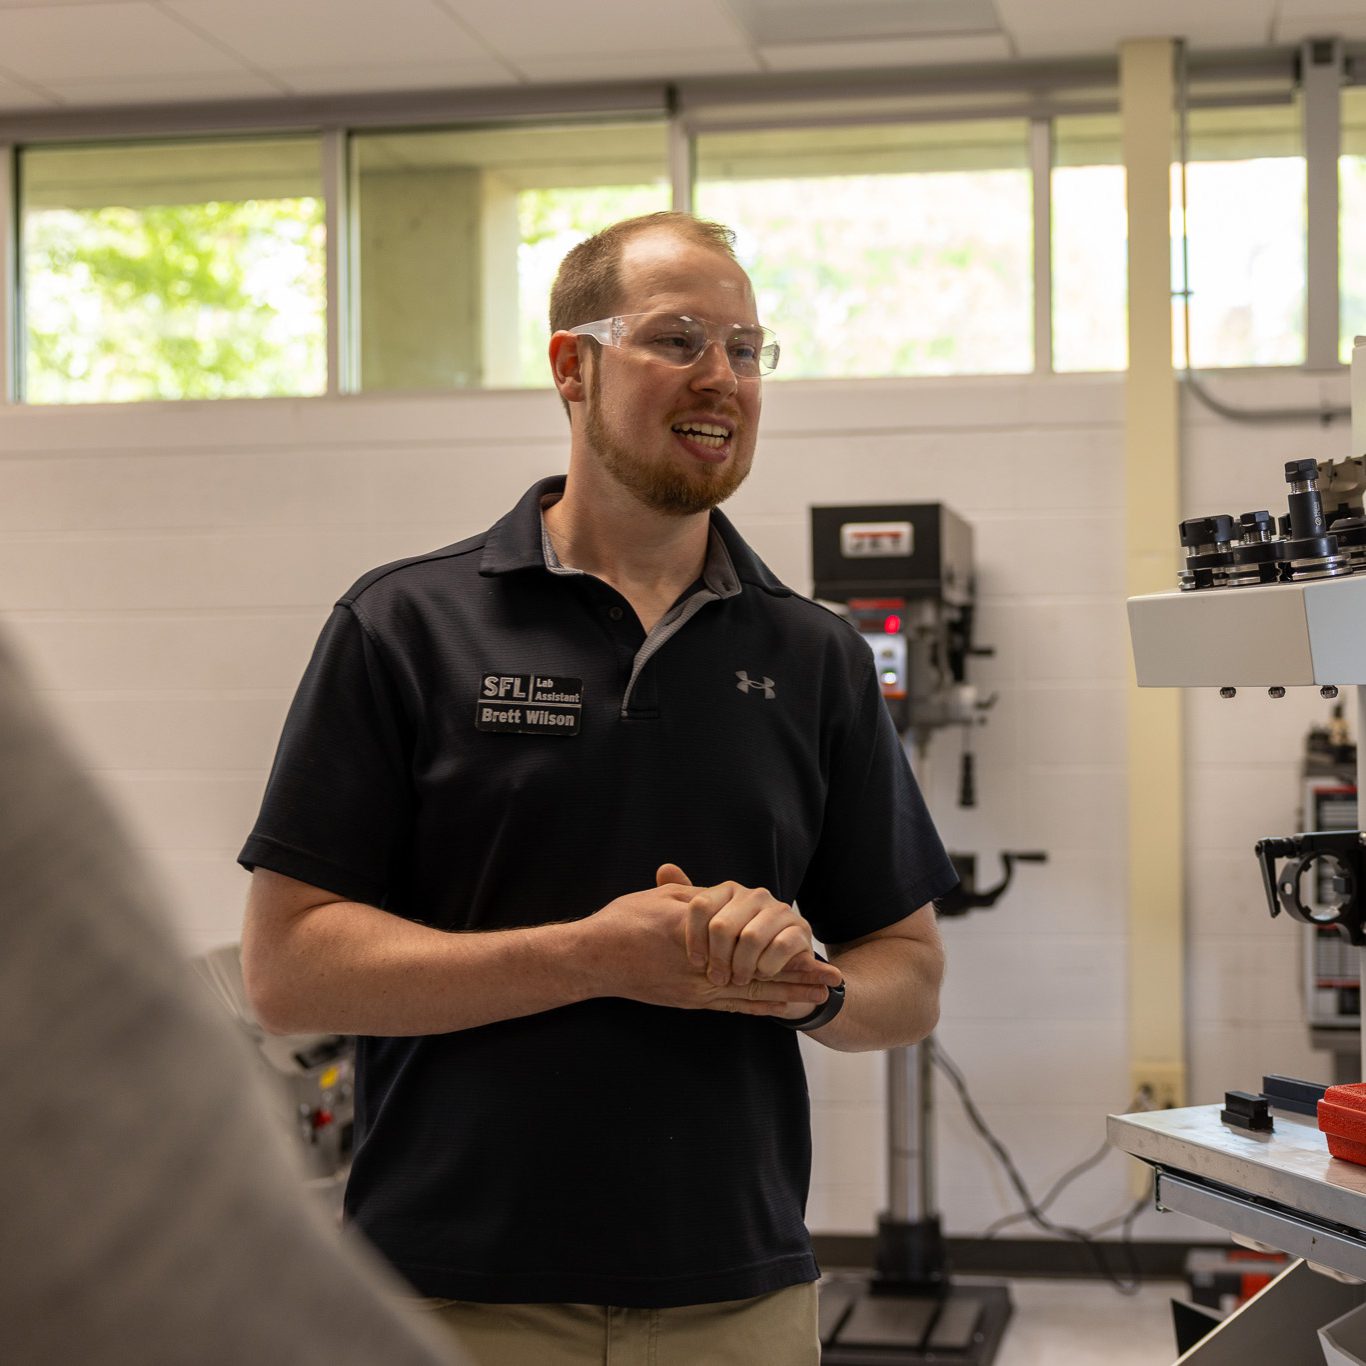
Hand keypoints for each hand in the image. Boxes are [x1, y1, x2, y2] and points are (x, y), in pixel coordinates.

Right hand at [581, 868, 832, 1017]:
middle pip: (760, 973)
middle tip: (833, 979)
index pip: (751, 940)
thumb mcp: (662, 899)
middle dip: (798, 976)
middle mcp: (703, 966)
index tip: (815, 949)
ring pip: (749, 994)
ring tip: (818, 998)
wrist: (591, 958)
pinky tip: (777, 1010)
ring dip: (785, 995)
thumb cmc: (622, 922)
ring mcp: (696, 988)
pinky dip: (756, 1008)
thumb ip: (695, 897)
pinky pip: (728, 1007)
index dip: (784, 947)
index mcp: (700, 934)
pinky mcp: (688, 1001)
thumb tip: (721, 897)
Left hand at [659, 864, 842, 992]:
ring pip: (751, 939)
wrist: (780, 958)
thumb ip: (686, 901)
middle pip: (722, 926)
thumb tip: (663, 869)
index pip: (701, 906)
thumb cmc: (737, 943)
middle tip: (718, 978)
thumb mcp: (710, 925)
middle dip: (718, 959)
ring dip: (742, 967)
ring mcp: (778, 910)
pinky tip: (761, 973)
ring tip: (739, 978)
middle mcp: (753, 895)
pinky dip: (766, 967)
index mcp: (728, 890)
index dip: (694, 939)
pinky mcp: (799, 928)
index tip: (695, 962)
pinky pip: (779, 948)